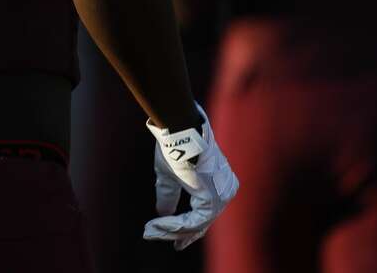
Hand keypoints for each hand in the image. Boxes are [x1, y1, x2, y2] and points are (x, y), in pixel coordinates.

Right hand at [143, 104, 237, 249]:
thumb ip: (170, 194)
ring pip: (196, 224)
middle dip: (182, 235)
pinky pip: (192, 221)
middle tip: (172, 246)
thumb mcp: (171, 174)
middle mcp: (225, 191)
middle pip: (203, 222)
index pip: (206, 212)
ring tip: (151, 231)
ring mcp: (220, 197)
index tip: (177, 239)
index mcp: (220, 182)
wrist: (181, 131)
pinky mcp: (211, 201)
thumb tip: (163, 213)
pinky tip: (158, 225)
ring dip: (171, 230)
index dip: (190, 227)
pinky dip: (173, 226)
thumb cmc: (176, 146)